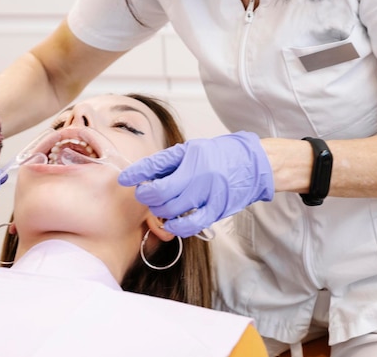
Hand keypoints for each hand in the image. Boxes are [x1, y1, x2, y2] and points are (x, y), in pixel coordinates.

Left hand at [118, 131, 273, 236]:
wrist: (253, 164)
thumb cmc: (219, 156)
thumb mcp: (191, 150)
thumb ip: (168, 162)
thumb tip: (142, 173)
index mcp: (190, 155)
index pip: (155, 165)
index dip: (136, 174)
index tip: (124, 178)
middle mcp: (198, 174)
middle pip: (159, 192)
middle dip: (146, 195)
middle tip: (145, 194)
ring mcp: (208, 194)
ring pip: (171, 210)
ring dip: (158, 211)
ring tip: (159, 205)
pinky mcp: (216, 210)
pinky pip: (190, 225)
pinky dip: (175, 227)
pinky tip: (170, 223)